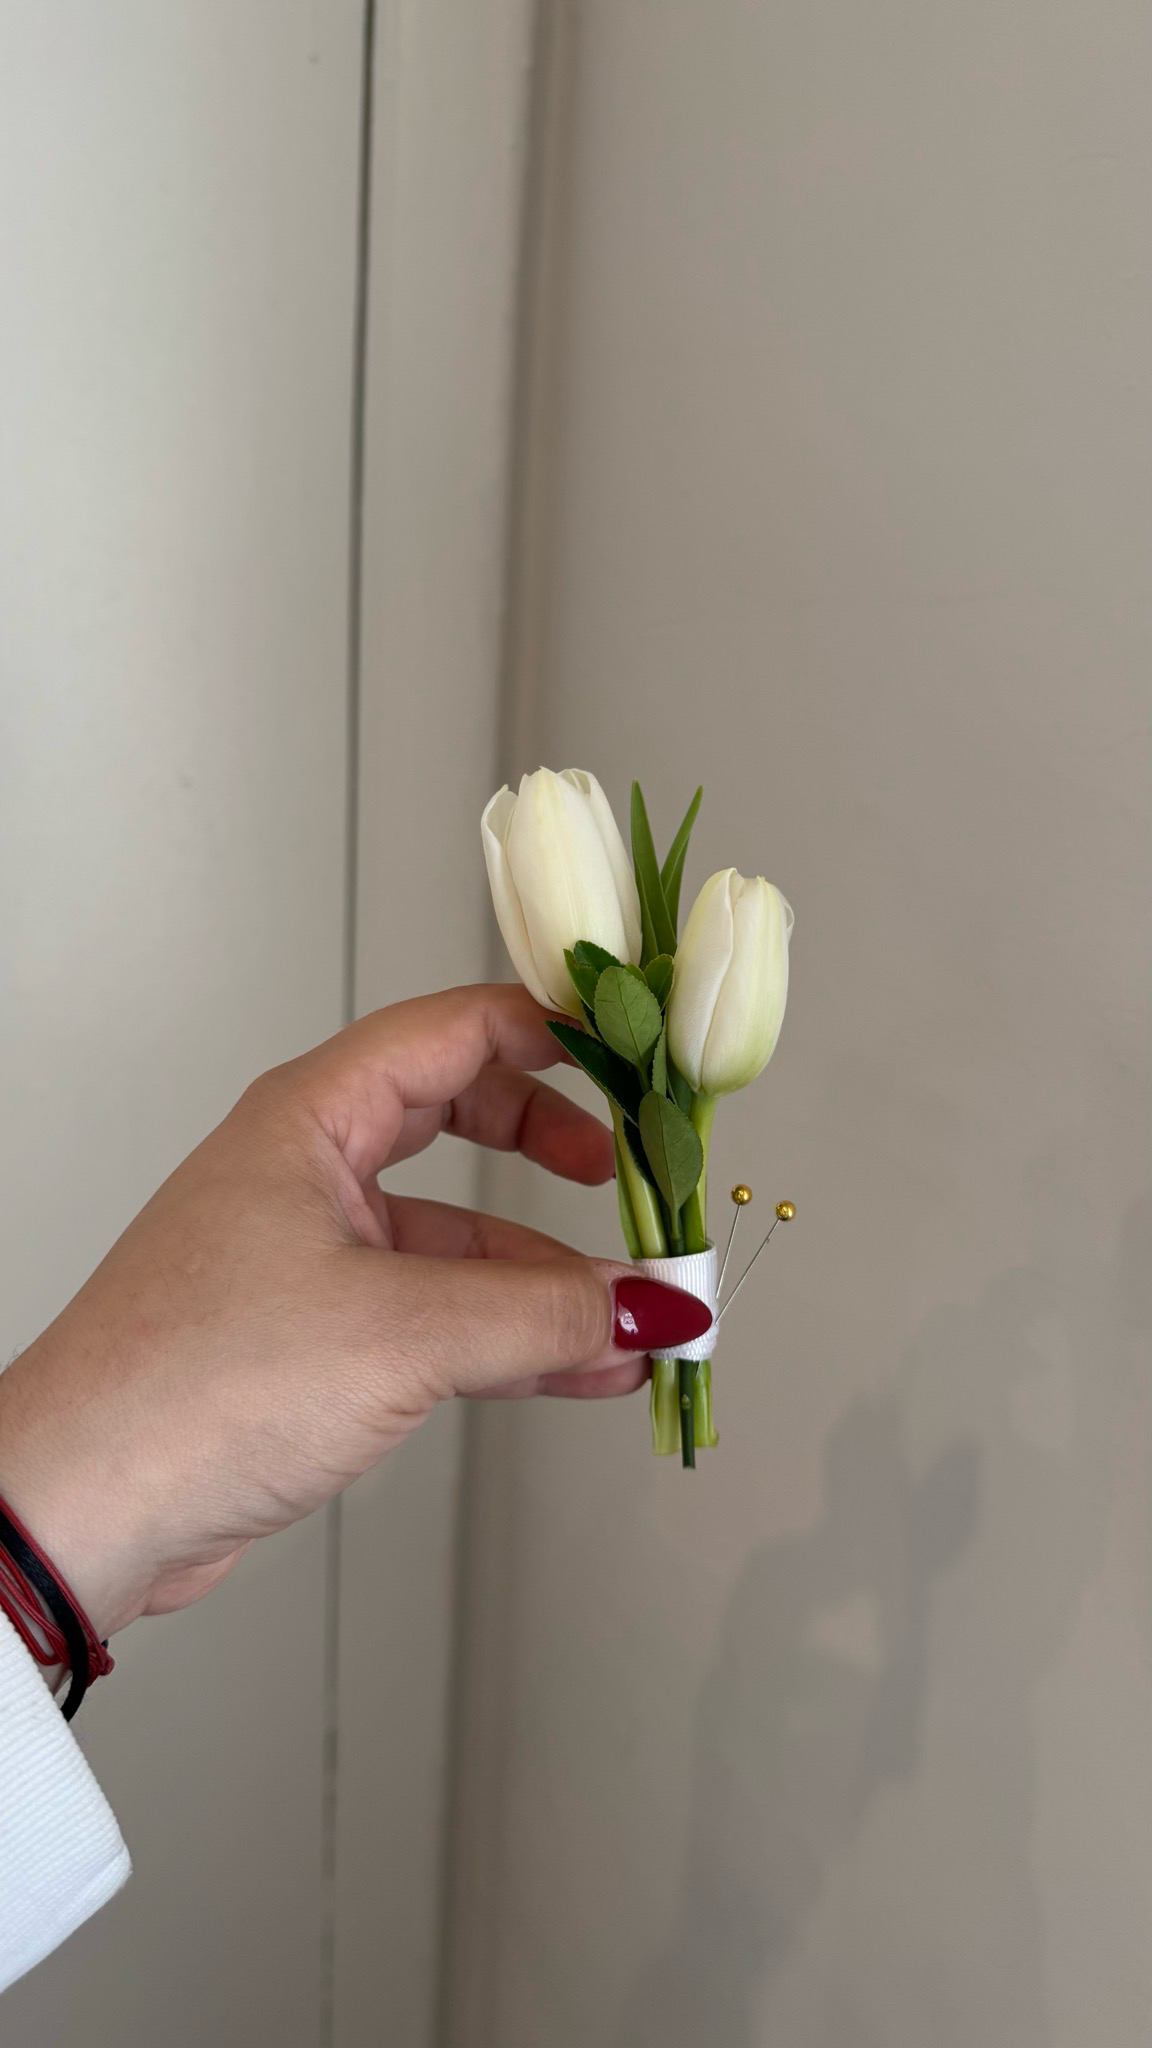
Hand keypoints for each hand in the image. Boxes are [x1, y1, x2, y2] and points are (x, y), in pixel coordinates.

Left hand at [0, 985, 709, 1642]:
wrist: (83, 1507)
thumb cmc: (188, 1385)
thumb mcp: (397, 1333)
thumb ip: (538, 1314)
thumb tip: (649, 1304)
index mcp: (310, 1118)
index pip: (455, 1030)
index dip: (552, 1034)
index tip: (634, 1057)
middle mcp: (308, 1170)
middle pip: (461, 1117)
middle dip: (556, 1148)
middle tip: (630, 1174)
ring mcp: (310, 1254)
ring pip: (457, 1233)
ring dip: (547, 1272)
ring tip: (635, 1313)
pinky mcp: (314, 1335)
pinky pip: (437, 1310)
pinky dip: (510, 1334)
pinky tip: (579, 1366)